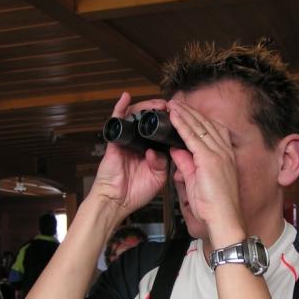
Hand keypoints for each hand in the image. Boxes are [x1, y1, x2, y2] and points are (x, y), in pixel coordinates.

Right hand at [90, 92, 168, 218]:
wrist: (117, 201)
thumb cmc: (136, 192)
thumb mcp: (158, 178)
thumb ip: (162, 164)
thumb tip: (160, 151)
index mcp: (152, 152)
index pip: (162, 132)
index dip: (172, 123)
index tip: (183, 116)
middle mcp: (140, 144)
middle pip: (150, 120)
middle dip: (161, 111)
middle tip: (172, 106)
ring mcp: (127, 141)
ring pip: (136, 116)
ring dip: (146, 107)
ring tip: (157, 104)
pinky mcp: (115, 141)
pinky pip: (117, 121)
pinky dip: (120, 107)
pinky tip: (126, 97)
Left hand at [168, 100, 244, 244]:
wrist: (224, 218)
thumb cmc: (214, 207)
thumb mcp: (197, 181)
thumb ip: (187, 165)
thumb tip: (176, 150)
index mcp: (224, 156)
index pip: (211, 131)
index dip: (198, 119)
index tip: (186, 111)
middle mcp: (224, 152)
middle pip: (206, 124)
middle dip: (190, 112)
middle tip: (176, 102)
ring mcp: (218, 154)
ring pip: (199, 127)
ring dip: (185, 114)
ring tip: (172, 104)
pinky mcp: (210, 159)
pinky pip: (193, 137)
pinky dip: (182, 125)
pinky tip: (174, 116)